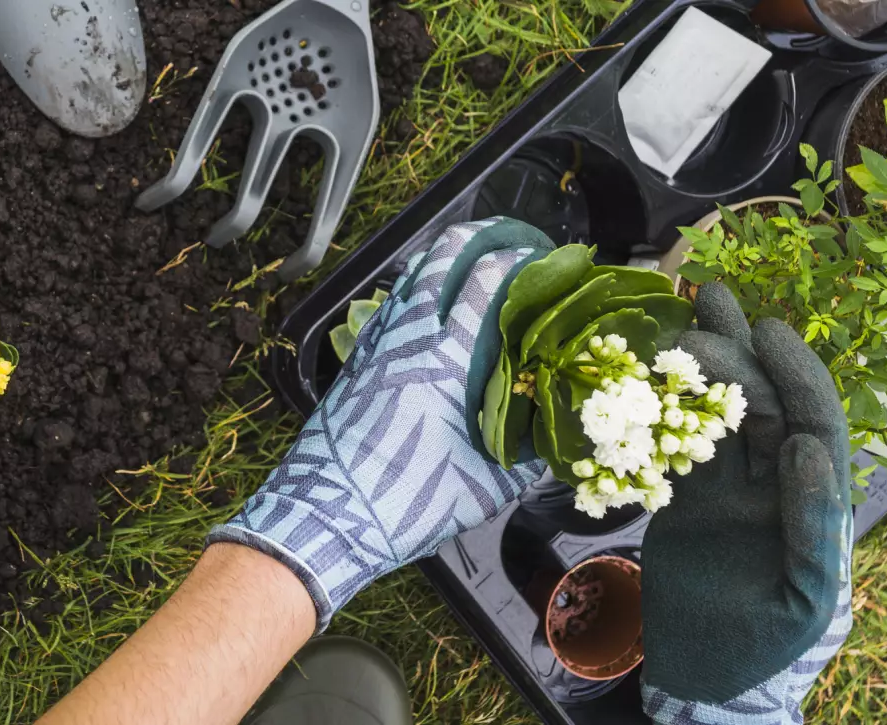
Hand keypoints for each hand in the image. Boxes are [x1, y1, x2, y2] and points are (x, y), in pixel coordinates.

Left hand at [209, 218, 554, 630]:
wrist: (326, 515)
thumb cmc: (405, 504)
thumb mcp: (485, 488)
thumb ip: (529, 458)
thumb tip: (560, 437)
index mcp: (445, 362)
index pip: (486, 282)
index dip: (520, 260)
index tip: (547, 259)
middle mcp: (408, 339)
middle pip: (443, 257)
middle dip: (481, 237)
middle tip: (512, 239)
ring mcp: (376, 345)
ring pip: (411, 277)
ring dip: (445, 258)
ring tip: (476, 259)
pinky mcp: (357, 360)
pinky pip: (390, 306)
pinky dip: (415, 290)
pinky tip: (430, 304)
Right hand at [641, 283, 851, 721]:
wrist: (707, 676)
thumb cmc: (765, 647)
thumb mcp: (803, 598)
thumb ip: (812, 526)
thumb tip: (806, 451)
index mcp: (810, 504)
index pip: (811, 425)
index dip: (795, 376)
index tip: (768, 333)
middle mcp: (772, 487)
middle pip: (762, 407)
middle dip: (740, 355)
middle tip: (706, 311)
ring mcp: (728, 491)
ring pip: (718, 416)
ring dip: (706, 368)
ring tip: (686, 314)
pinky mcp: (687, 501)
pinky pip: (676, 447)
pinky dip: (663, 410)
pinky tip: (649, 374)